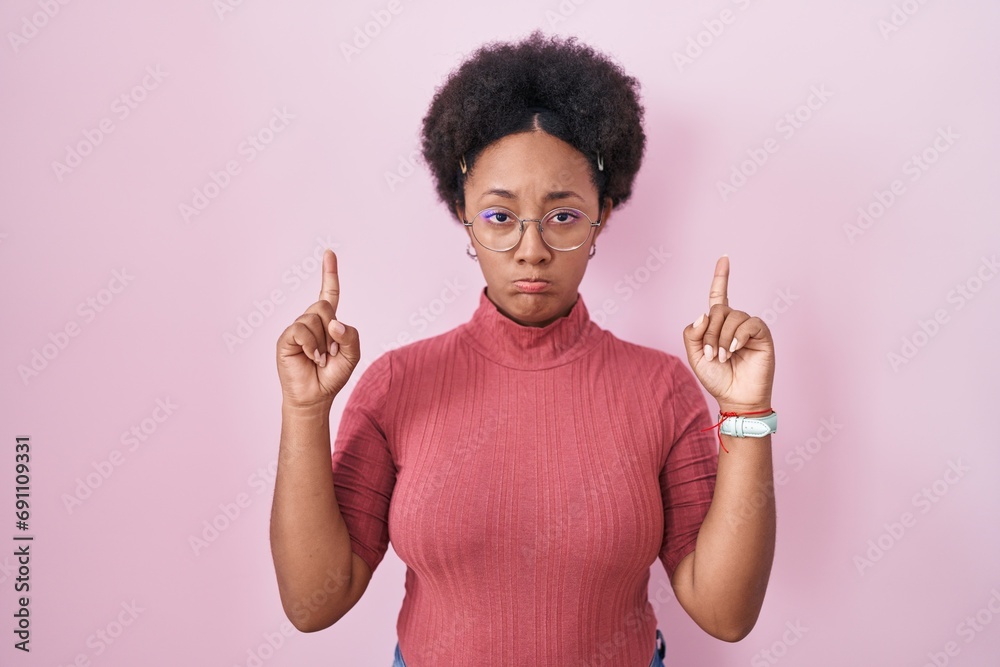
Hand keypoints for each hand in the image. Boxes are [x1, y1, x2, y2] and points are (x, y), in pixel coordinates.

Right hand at [276, 249, 361, 410]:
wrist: (315, 396)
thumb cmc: (332, 375)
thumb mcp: (352, 354)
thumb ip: (350, 336)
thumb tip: (334, 323)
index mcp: (327, 322)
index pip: (329, 293)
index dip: (329, 274)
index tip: (329, 253)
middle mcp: (311, 321)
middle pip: (324, 306)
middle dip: (333, 330)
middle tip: (332, 351)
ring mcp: (297, 329)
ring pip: (314, 318)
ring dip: (323, 342)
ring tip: (320, 358)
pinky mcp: (286, 339)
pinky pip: (302, 330)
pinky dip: (311, 345)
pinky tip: (312, 358)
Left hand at [682, 255, 774, 412]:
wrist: (735, 398)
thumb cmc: (717, 378)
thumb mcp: (695, 355)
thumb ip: (693, 333)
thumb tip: (704, 313)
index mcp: (718, 325)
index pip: (719, 296)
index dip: (721, 277)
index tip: (724, 257)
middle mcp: (735, 323)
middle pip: (718, 310)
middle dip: (710, 333)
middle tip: (711, 355)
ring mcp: (749, 328)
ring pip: (732, 317)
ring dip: (722, 338)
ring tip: (723, 357)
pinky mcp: (762, 335)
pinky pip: (749, 324)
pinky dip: (738, 336)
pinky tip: (734, 350)